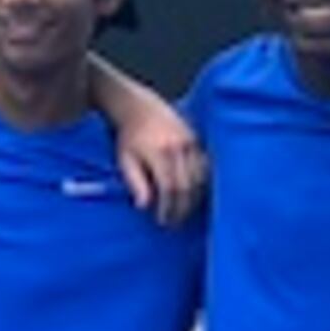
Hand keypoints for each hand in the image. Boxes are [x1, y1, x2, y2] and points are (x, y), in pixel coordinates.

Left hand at [109, 101, 209, 227]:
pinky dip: (201, 183)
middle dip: (182, 208)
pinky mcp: (197, 140)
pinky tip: (193, 193)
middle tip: (174, 222)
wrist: (139, 107)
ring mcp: (191, 142)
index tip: (163, 221)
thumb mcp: (125, 160)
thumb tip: (143, 206)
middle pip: (187, 186)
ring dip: (193, 198)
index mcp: (159, 152)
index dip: (168, 208)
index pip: (169, 188)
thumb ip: (135, 183)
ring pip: (200, 178)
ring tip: (183, 210)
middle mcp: (178, 147)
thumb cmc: (129, 137)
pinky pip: (204, 167)